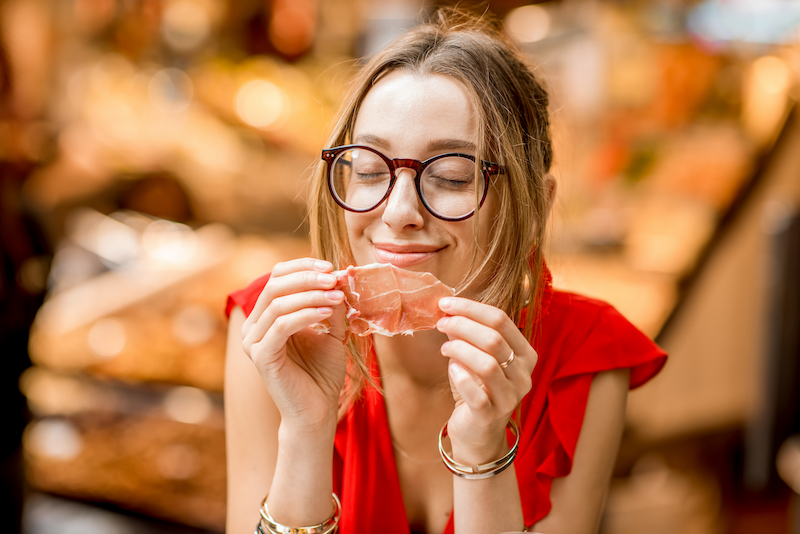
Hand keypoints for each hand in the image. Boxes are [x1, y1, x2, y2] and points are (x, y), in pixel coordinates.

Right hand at [241, 258, 347, 431]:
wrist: (317, 410)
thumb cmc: (322, 372)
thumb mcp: (331, 330)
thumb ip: (331, 304)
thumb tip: (339, 276)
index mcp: (266, 316)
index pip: (277, 277)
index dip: (303, 266)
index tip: (331, 266)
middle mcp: (254, 326)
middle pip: (275, 285)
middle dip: (307, 277)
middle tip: (334, 278)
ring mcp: (253, 342)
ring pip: (278, 303)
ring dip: (311, 295)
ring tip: (337, 295)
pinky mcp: (261, 357)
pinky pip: (281, 326)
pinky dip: (305, 314)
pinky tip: (326, 312)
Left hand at [436, 297, 537, 462]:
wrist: (477, 431)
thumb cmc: (476, 388)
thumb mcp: (473, 356)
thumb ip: (466, 334)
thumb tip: (448, 310)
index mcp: (525, 354)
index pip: (501, 320)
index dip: (471, 308)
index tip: (446, 303)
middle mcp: (524, 374)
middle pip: (493, 338)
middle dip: (462, 325)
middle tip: (441, 323)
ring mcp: (510, 396)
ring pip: (487, 363)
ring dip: (459, 349)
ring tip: (444, 348)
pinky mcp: (491, 415)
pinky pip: (476, 393)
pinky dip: (460, 377)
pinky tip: (451, 370)